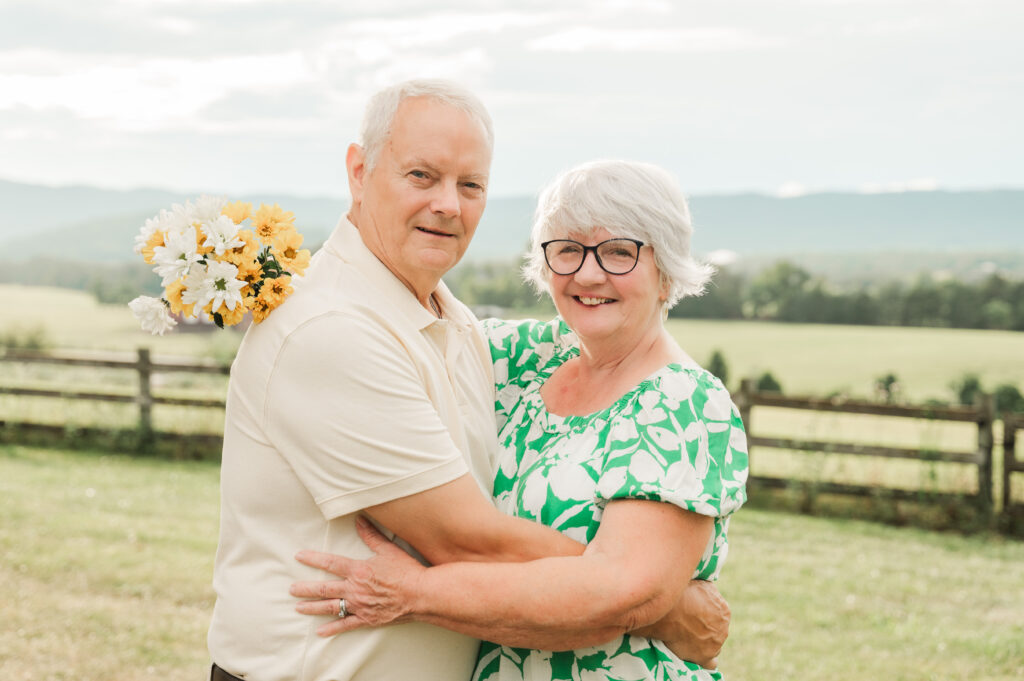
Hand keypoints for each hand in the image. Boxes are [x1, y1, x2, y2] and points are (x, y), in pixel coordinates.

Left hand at [290, 516, 426, 635]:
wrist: (421, 595)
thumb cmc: (406, 571)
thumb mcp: (388, 550)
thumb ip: (371, 535)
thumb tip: (359, 519)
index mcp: (358, 570)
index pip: (330, 562)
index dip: (313, 558)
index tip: (299, 556)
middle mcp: (354, 589)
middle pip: (324, 588)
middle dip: (305, 588)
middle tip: (291, 588)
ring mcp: (359, 606)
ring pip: (330, 607)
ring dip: (312, 607)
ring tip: (298, 607)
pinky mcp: (366, 619)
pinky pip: (345, 625)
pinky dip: (332, 628)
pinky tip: (320, 631)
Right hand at [634, 579, 729, 668]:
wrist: (667, 612)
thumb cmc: (680, 594)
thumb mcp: (699, 583)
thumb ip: (708, 590)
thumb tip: (710, 588)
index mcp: (724, 610)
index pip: (718, 613)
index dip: (704, 612)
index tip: (692, 611)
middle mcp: (724, 628)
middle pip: (716, 629)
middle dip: (704, 626)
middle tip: (687, 622)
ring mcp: (715, 644)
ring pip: (713, 644)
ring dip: (703, 641)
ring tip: (687, 636)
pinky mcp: (705, 657)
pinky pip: (710, 664)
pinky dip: (705, 660)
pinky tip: (695, 654)